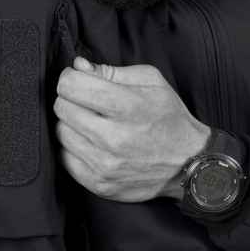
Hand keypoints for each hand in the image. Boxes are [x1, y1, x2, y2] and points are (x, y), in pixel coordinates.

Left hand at [53, 56, 211, 202]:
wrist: (188, 163)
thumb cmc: (169, 118)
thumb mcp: (151, 82)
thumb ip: (112, 71)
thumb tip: (79, 66)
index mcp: (128, 107)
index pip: (71, 86)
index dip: (70, 77)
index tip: (77, 79)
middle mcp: (114, 139)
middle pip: (62, 108)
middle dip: (70, 99)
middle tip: (86, 101)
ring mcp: (105, 165)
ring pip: (61, 133)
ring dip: (71, 124)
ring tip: (91, 122)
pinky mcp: (99, 184)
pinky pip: (65, 158)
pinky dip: (74, 147)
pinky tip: (91, 143)